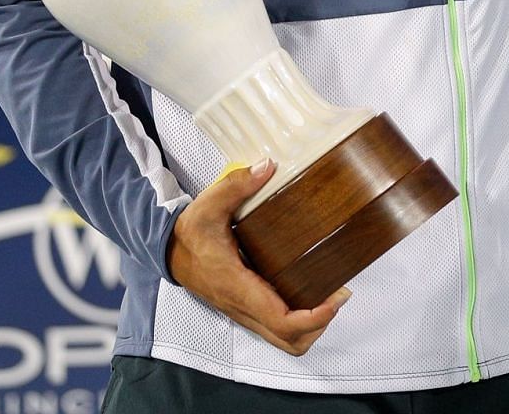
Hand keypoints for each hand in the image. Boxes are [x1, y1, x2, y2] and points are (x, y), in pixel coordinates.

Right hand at [166, 159, 350, 355]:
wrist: (170, 251)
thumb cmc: (190, 233)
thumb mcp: (208, 204)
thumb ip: (237, 185)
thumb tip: (267, 167)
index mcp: (237, 286)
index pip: (279, 319)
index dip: (312, 318)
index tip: (335, 299)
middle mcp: (242, 307)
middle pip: (288, 340)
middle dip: (319, 324)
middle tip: (339, 294)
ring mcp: (244, 312)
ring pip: (284, 341)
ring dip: (311, 327)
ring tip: (329, 297)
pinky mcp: (246, 310)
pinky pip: (276, 330)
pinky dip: (299, 323)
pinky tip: (310, 295)